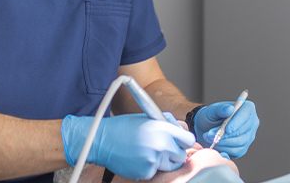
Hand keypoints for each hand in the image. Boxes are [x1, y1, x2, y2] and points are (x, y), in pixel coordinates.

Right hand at [61, 113, 196, 179]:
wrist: (101, 140)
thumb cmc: (122, 127)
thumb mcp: (146, 117)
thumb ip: (166, 123)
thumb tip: (181, 130)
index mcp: (161, 128)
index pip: (188, 139)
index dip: (183, 141)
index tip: (178, 142)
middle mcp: (160, 144)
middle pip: (181, 155)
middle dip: (174, 153)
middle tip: (160, 148)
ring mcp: (154, 160)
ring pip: (170, 165)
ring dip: (162, 161)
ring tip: (145, 152)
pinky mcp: (146, 172)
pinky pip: (155, 172)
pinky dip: (149, 167)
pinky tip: (137, 158)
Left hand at [192, 100, 258, 157]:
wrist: (207, 128)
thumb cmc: (211, 116)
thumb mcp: (212, 110)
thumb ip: (220, 109)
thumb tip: (230, 109)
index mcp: (247, 108)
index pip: (246, 114)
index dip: (237, 122)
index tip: (226, 129)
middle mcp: (252, 122)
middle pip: (243, 131)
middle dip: (226, 134)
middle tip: (210, 135)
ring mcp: (249, 136)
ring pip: (239, 142)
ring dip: (223, 142)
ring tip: (209, 138)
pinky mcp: (243, 148)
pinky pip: (236, 151)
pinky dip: (224, 149)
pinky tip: (215, 144)